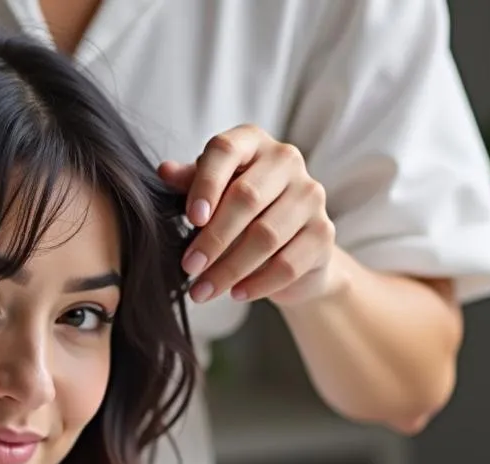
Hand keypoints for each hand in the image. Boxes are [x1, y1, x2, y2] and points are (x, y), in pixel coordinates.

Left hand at [159, 124, 338, 308]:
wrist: (289, 248)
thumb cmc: (239, 214)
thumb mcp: (210, 196)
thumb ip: (190, 183)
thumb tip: (165, 170)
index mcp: (252, 143)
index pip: (225, 151)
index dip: (206, 185)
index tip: (191, 219)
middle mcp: (286, 160)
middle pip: (245, 197)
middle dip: (212, 239)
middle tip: (189, 268)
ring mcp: (310, 195)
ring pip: (266, 236)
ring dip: (229, 269)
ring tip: (203, 290)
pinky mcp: (323, 232)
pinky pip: (288, 263)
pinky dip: (258, 283)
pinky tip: (236, 294)